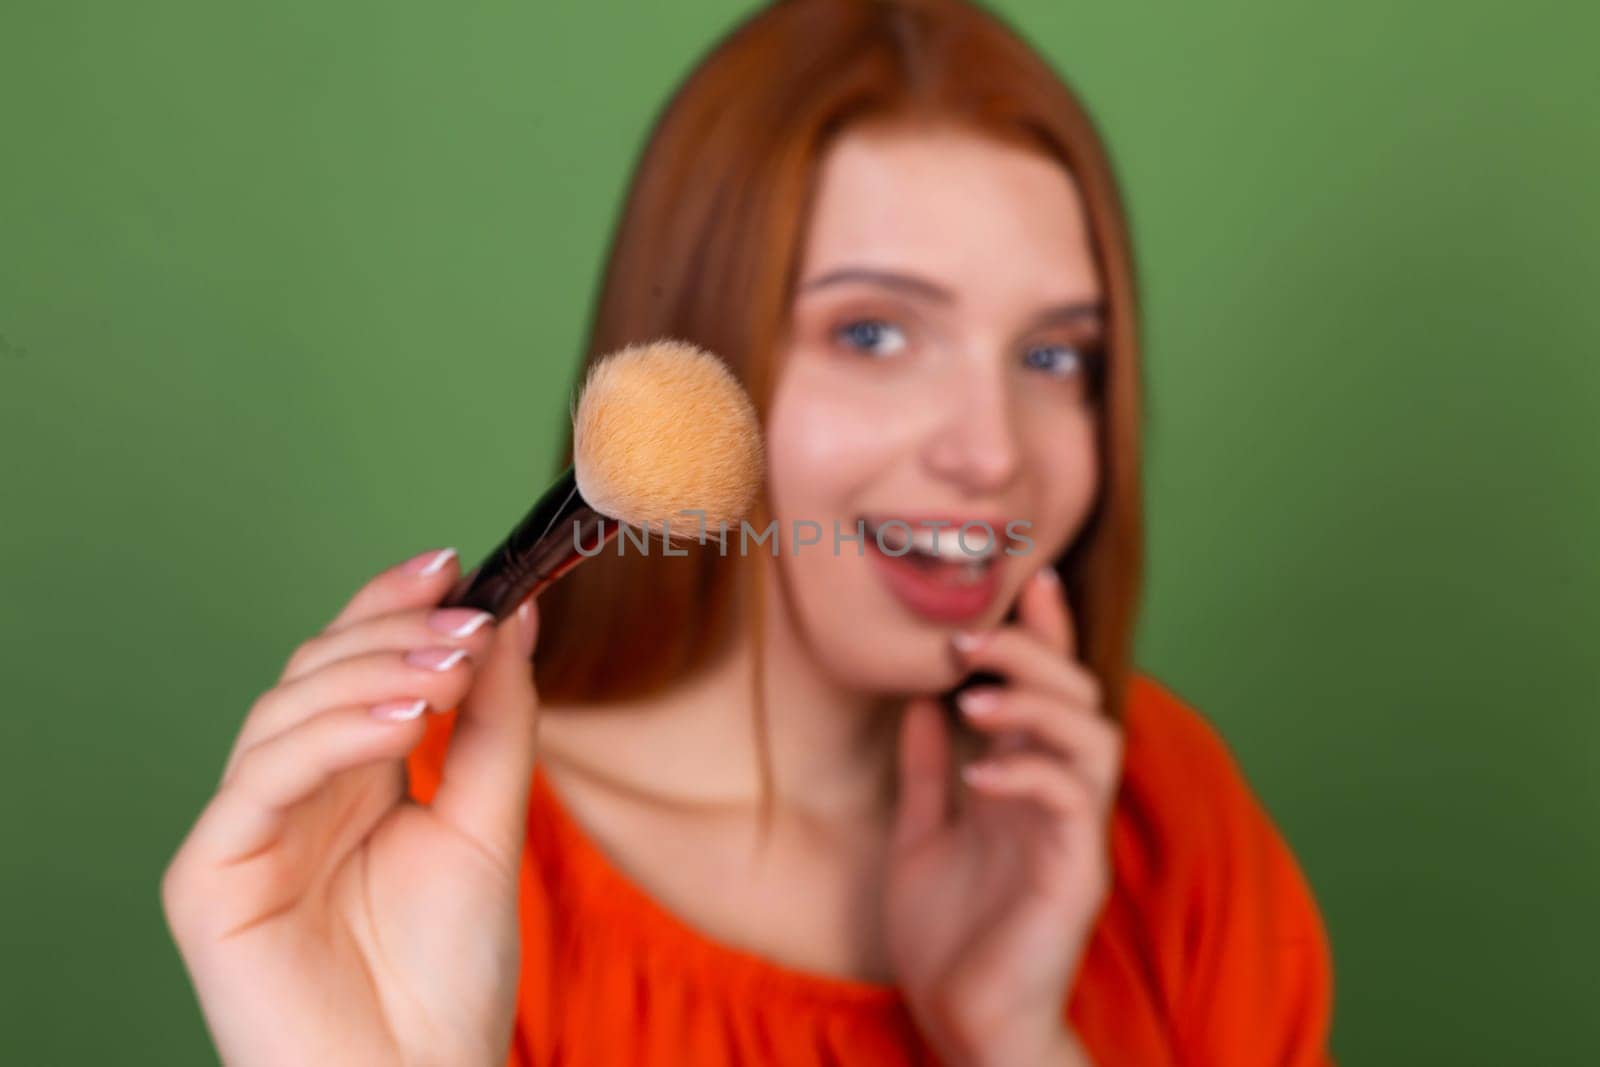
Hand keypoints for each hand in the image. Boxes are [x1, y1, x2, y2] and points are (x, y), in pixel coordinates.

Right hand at [161, 548, 542, 1066]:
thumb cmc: (453, 971)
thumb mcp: (491, 822)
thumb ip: (498, 718)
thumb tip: (514, 613)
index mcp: (354, 777)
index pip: (357, 664)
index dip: (393, 606)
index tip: (454, 562)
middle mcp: (294, 793)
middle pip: (316, 672)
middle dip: (394, 633)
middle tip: (468, 620)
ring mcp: (248, 830)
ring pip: (285, 710)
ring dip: (373, 674)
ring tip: (453, 668)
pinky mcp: (211, 875)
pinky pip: (262, 778)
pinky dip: (334, 735)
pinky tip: (408, 719)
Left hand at [885, 567, 1122, 1066]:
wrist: (961, 1021)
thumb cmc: (946, 937)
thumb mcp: (920, 835)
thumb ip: (928, 771)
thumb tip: (920, 702)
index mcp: (1027, 782)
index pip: (1048, 689)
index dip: (1045, 632)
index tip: (1027, 577)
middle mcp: (1061, 798)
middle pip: (1079, 696)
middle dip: (1033, 651)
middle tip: (966, 638)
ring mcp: (1073, 834)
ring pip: (1093, 737)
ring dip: (1036, 704)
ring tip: (972, 695)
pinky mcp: (1075, 874)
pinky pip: (1071, 802)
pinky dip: (1028, 772)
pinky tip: (979, 772)